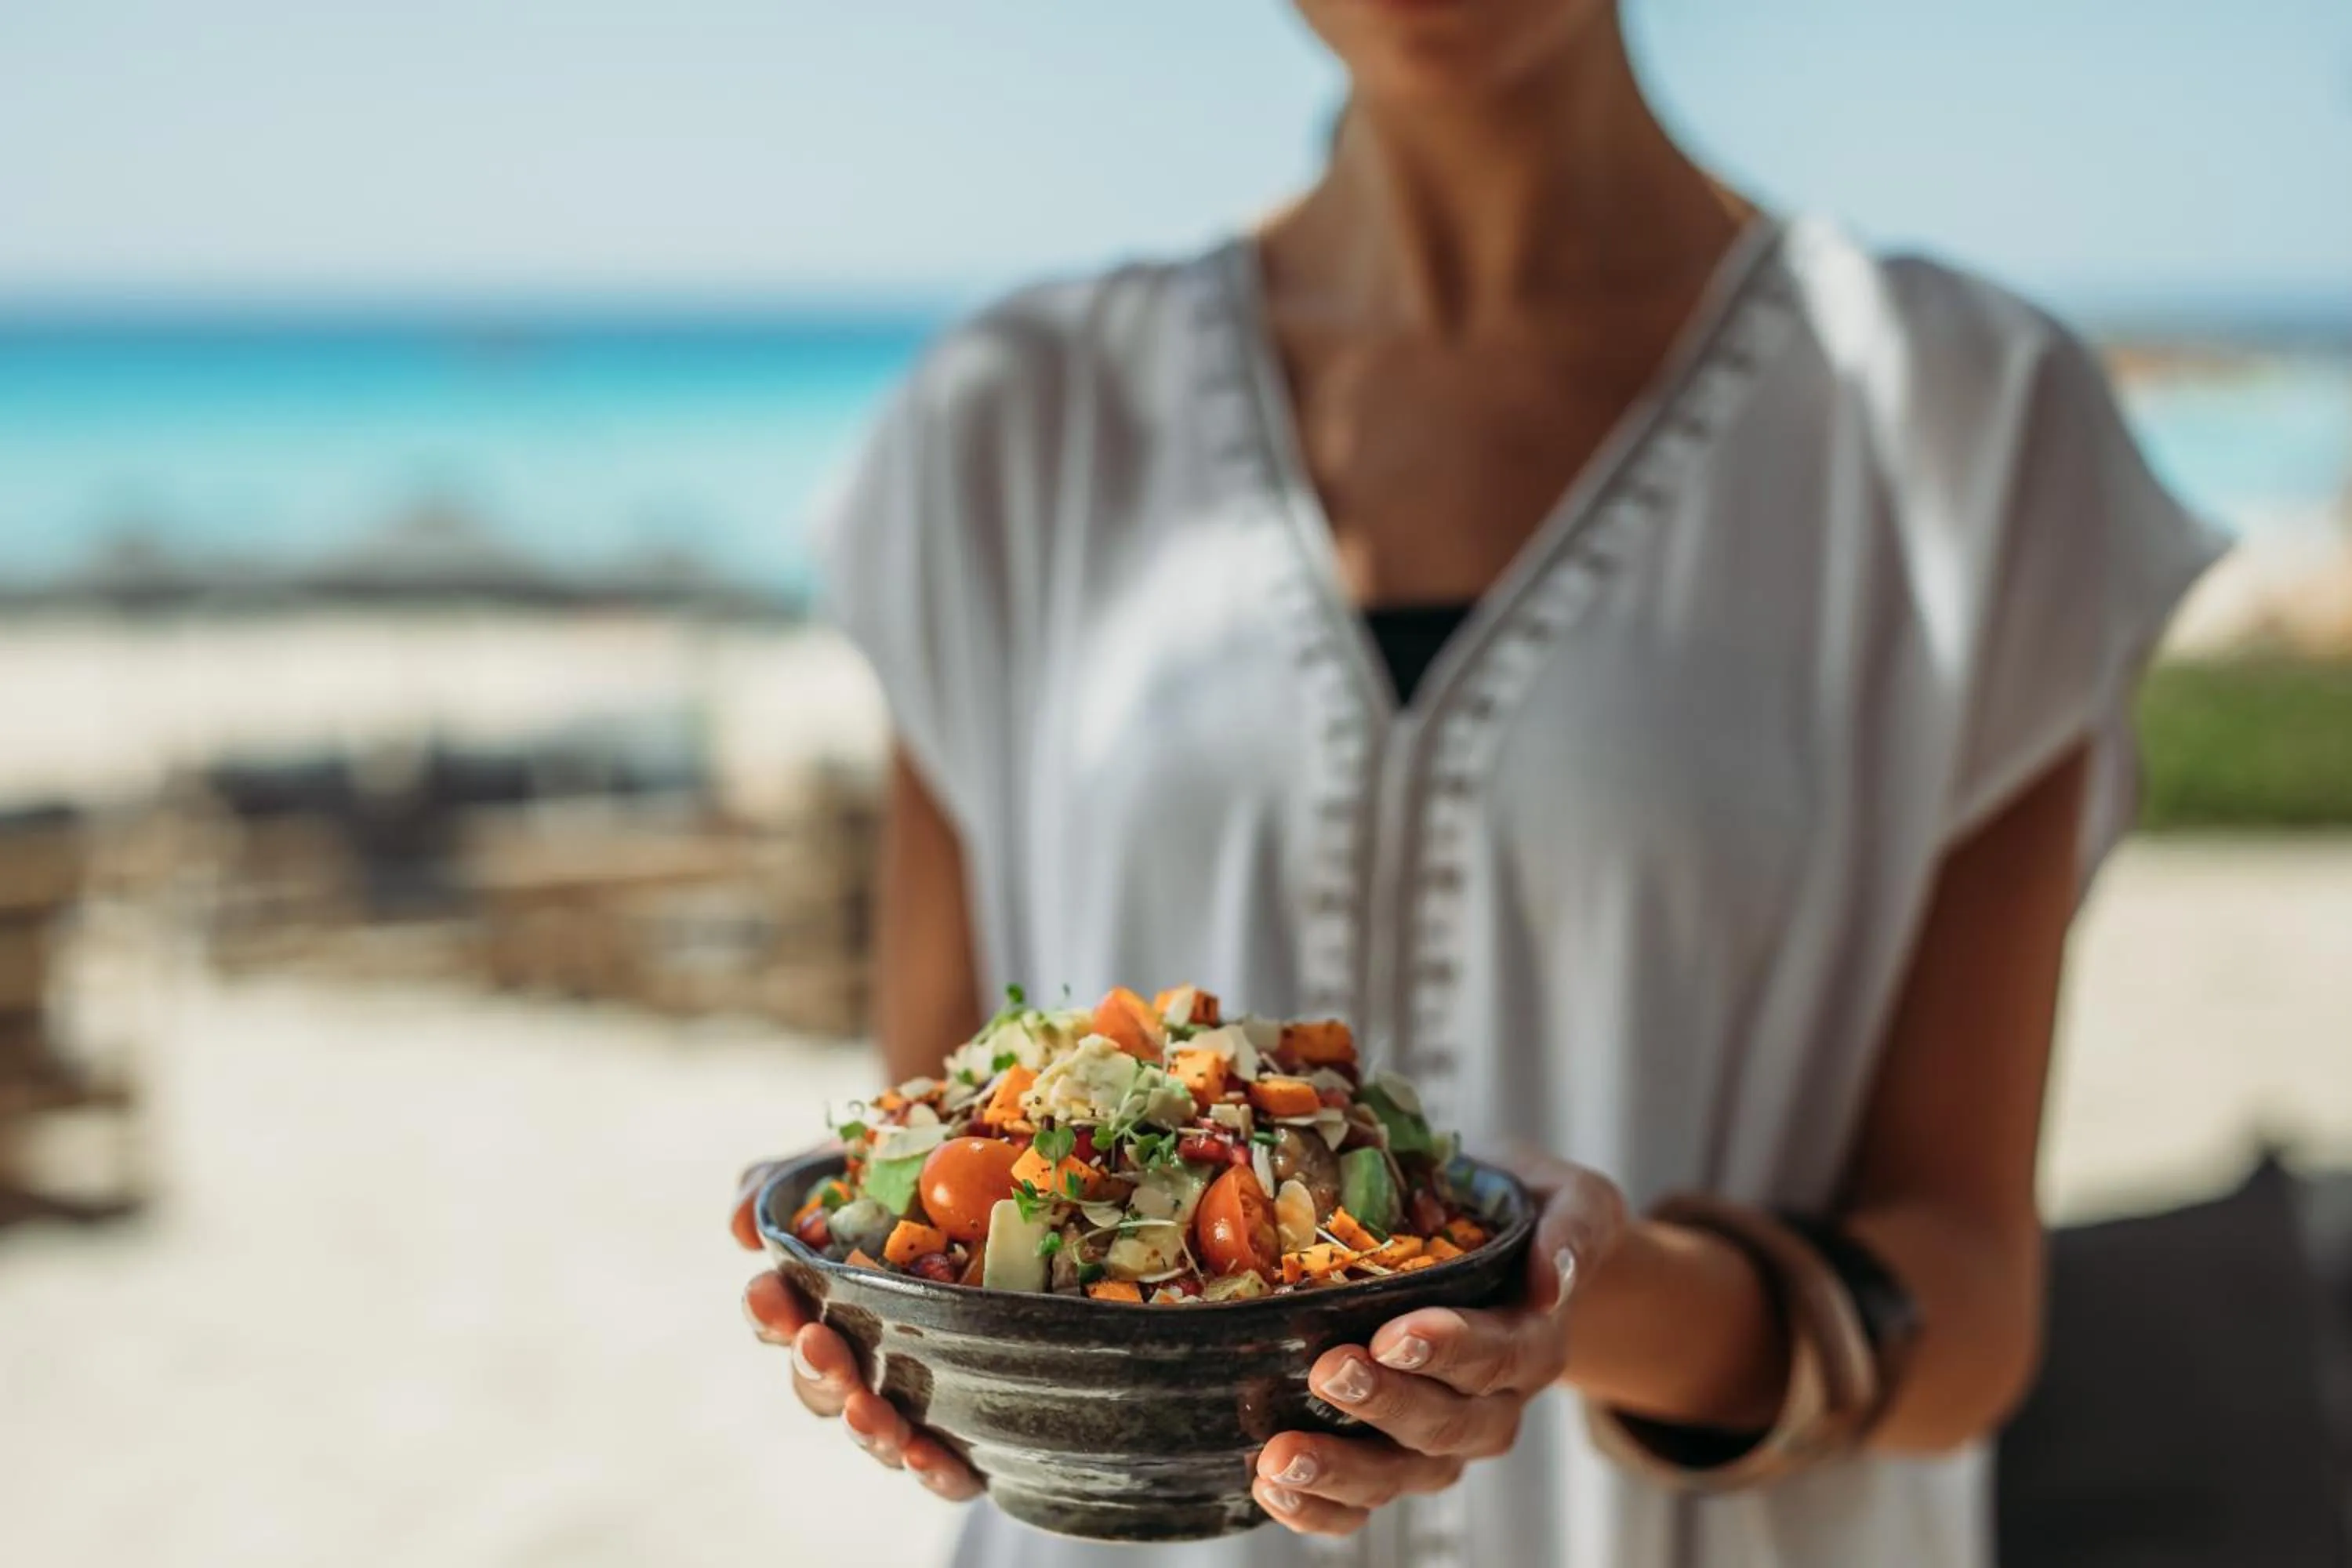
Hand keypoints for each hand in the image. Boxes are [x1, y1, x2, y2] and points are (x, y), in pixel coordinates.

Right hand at [732, 1160, 984, 1501]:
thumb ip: (787, 1183)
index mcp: (829, 1300)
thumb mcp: (854, 1162)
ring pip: (875, 1431)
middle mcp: (865, 1358)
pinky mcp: (974, 1432)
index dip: (769, 1309)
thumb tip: (742, 1226)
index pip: (781, 1317)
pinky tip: (929, 1456)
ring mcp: (916, 1399)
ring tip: (864, 1408)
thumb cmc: (920, 1178)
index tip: (767, 1288)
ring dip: (864, 1426)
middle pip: (819, 1382)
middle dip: (813, 1366)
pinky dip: (933, 1472)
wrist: (1021, 1184)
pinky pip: (948, 1471)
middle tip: (819, 1341)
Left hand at [1251, 1151, 1626, 1535]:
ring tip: (1280, 1456)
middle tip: (1328, 1372)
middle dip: (1385, 1402)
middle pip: (1447, 1423)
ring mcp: (1444, 1441)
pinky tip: (1272, 1488)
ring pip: (1402, 1474)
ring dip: (1341, 1470)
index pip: (1498, 1356)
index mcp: (1533, 1339)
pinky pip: (1365, 1503)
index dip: (1447, 1351)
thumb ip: (1572, 1227)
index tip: (1392, 1336)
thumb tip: (1555, 1278)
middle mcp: (1494, 1404)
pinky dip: (1321, 1507)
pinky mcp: (1397, 1459)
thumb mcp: (1563, 1196)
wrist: (1504, 1245)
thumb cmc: (1516, 1206)